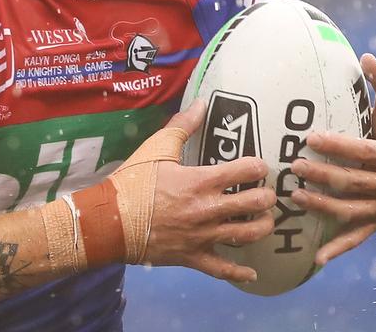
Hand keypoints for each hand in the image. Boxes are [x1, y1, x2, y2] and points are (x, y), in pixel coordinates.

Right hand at [116, 100, 277, 283]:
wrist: (109, 221)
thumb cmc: (132, 183)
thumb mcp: (156, 148)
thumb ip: (182, 126)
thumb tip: (201, 102)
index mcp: (201, 181)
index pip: (246, 170)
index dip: (258, 166)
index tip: (259, 166)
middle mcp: (208, 210)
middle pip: (255, 204)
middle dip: (267, 197)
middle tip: (265, 193)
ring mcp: (202, 236)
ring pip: (248, 235)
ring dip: (262, 227)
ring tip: (263, 220)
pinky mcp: (193, 257)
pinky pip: (222, 269)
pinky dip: (239, 273)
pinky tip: (251, 273)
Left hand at [288, 53, 375, 266]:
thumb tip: (369, 56)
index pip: (362, 151)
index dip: (337, 145)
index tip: (311, 137)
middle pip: (352, 182)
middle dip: (322, 174)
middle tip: (293, 165)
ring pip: (349, 210)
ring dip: (321, 205)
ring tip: (293, 196)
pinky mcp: (375, 224)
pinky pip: (355, 238)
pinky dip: (337, 248)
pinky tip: (316, 258)